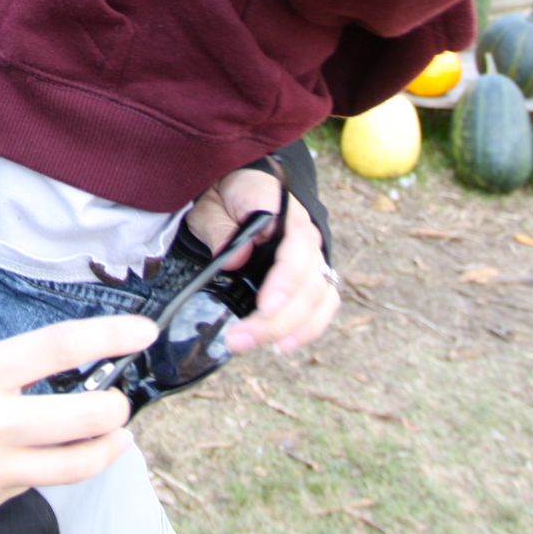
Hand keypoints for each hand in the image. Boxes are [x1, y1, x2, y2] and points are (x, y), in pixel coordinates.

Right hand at [0, 314, 153, 533]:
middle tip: (120, 401)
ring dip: (109, 445)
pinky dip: (69, 468)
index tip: (141, 332)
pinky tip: (71, 458)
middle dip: (117, 407)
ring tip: (115, 435)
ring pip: (80, 460)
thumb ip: (0, 372)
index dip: (110, 336)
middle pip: (87, 412)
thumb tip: (53, 369)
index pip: (59, 346)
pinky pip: (46, 483)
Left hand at [185, 166, 338, 355]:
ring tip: (253, 346)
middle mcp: (307, 235)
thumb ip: (219, 228)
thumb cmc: (225, 195)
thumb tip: (235, 260)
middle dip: (277, 319)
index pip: (298, 247)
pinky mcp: (312, 276)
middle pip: (308, 283)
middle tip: (239, 339)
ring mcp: (313, 257)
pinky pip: (322, 305)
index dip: (285, 280)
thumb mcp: (210, 204)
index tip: (265, 307)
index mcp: (284, 210)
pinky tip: (283, 345)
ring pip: (318, 299)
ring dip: (291, 329)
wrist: (241, 188)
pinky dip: (307, 328)